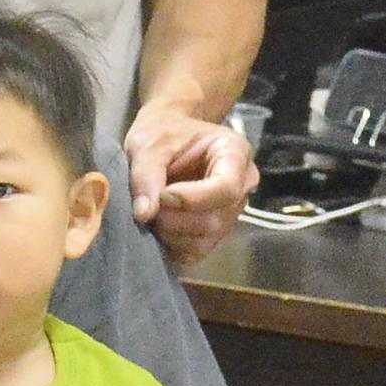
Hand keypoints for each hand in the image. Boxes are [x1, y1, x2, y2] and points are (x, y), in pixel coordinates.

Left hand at [122, 104, 255, 257]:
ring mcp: (230, 212)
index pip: (226, 188)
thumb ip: (146, 175)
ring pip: (206, 240)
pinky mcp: (214, 232)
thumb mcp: (149, 144)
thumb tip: (144, 214)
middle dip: (175, 218)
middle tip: (147, 204)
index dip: (191, 199)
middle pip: (215, 219)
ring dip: (171, 233)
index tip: (161, 195)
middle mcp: (242, 186)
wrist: (165, 139)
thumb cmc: (162, 132)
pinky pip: (196, 252)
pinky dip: (172, 245)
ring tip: (151, 212)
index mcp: (235, 153)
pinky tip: (158, 226)